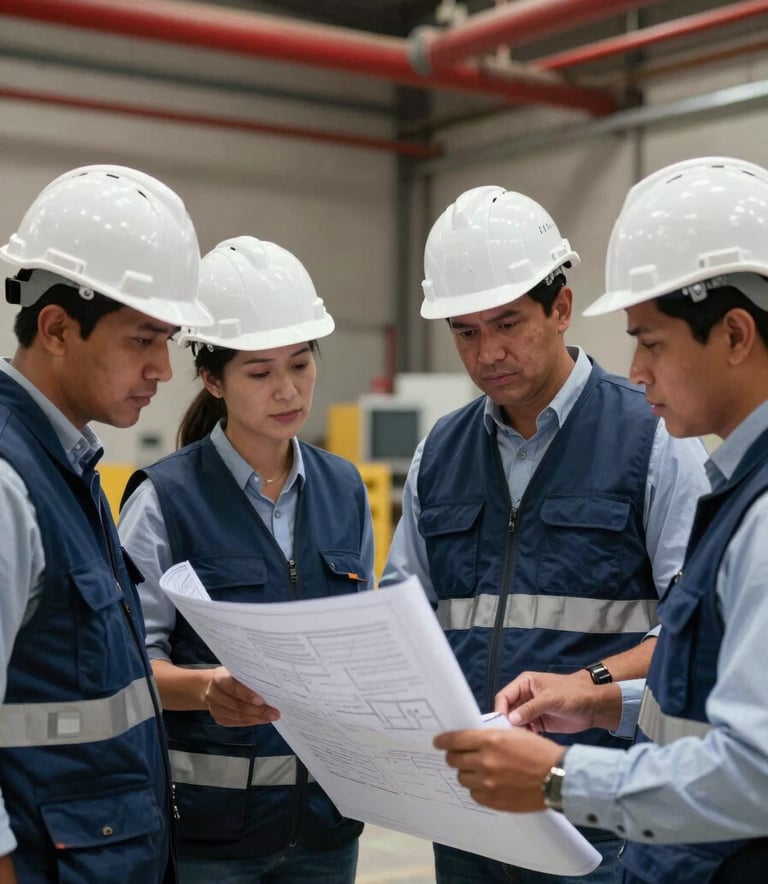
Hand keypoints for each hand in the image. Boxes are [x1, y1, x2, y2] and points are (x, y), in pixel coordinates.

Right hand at [204, 667, 279, 726]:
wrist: (213, 684)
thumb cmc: (231, 675)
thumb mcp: (237, 670)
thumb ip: (248, 677)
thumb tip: (270, 685)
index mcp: (218, 677)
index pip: (232, 687)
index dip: (247, 694)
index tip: (262, 701)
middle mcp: (214, 693)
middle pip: (237, 704)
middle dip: (258, 710)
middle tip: (274, 712)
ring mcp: (215, 707)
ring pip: (237, 716)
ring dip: (256, 718)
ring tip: (270, 716)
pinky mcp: (218, 718)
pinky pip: (236, 722)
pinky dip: (250, 721)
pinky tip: (261, 719)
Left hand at [433, 728, 562, 812]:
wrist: (556, 777)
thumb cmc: (538, 751)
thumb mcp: (513, 733)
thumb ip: (490, 735)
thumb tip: (472, 737)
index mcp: (489, 740)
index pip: (455, 740)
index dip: (443, 741)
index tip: (438, 742)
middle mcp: (485, 761)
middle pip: (454, 759)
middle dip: (454, 756)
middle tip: (458, 756)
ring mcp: (488, 782)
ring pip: (462, 777)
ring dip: (467, 772)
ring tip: (478, 770)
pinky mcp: (494, 799)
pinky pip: (474, 794)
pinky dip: (478, 788)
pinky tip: (487, 784)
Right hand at [495, 670, 620, 733]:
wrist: (593, 706)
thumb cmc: (572, 694)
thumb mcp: (550, 699)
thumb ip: (530, 708)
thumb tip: (511, 719)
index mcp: (524, 683)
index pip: (504, 697)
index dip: (501, 710)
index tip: (501, 725)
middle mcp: (524, 696)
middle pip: (507, 711)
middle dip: (507, 723)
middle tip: (509, 737)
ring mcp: (531, 710)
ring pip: (515, 722)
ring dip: (516, 732)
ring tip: (520, 742)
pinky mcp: (538, 723)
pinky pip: (526, 730)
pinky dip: (525, 737)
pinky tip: (529, 743)